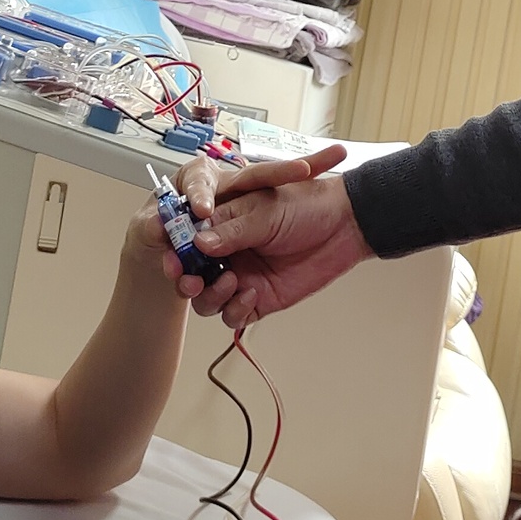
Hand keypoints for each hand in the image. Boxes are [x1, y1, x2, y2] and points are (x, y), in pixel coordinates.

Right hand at [173, 147, 372, 328]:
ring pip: (207, 298)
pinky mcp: (259, 298)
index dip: (178, 248)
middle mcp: (229, 251)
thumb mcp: (266, 210)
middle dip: (186, 278)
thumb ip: (232, 230)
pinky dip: (235, 308)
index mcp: (225, 222)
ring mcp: (242, 275)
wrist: (347, 224)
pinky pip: (232, 314)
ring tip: (230, 282)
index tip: (173, 255)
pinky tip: (252, 293)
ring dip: (210, 295)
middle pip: (191, 273)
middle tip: (189, 278)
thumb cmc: (308, 205)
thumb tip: (199, 243)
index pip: (188, 238)